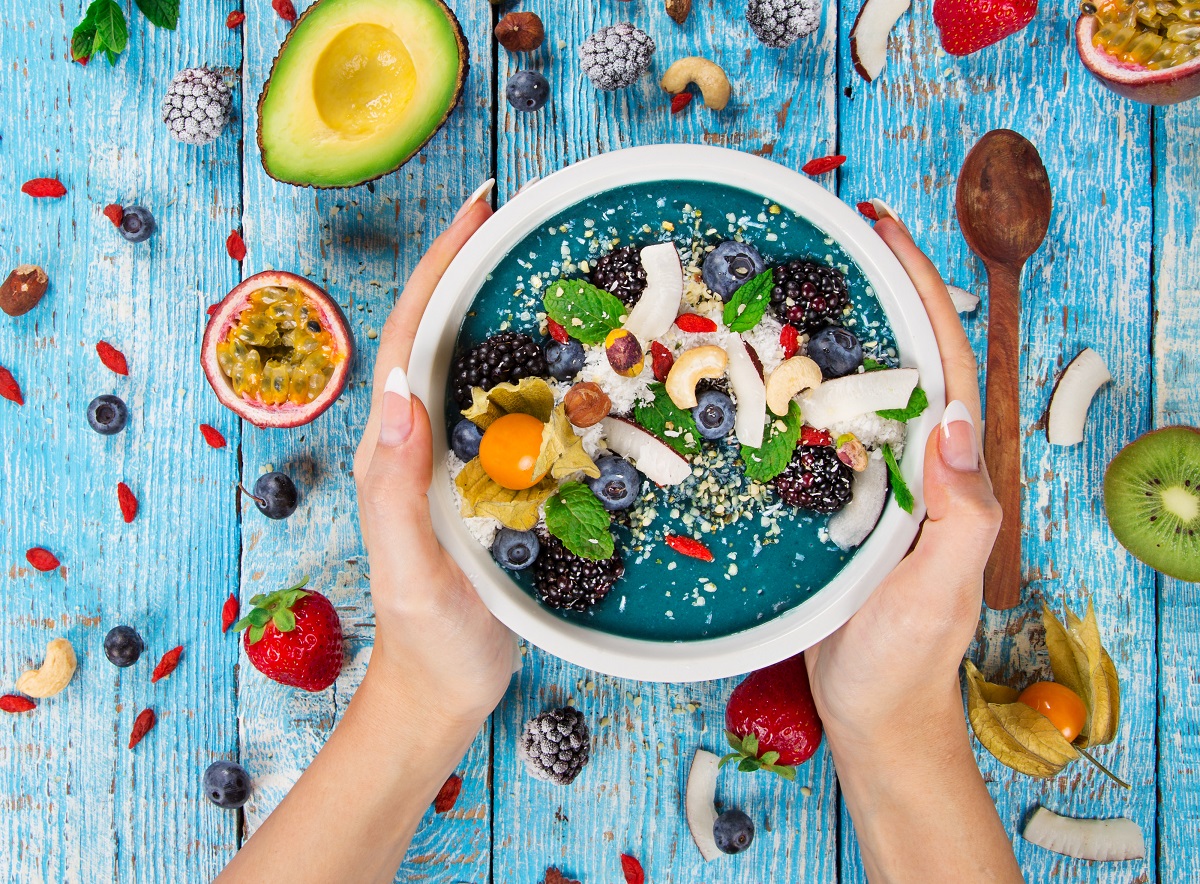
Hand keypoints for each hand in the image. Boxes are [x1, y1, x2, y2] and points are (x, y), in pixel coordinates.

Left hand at [353, 183, 514, 725]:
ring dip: (516, 308)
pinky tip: (591, 359)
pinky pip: (524, 411)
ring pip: (487, 364)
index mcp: (396, 445)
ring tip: (565, 263)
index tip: (479, 211)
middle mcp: (426, 437)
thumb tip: (395, 391)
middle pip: (448, 332)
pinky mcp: (499, 480)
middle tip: (528, 215)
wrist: (446, 685)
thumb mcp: (411, 568)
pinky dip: (551, 371)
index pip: (414, 335)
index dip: (440, 268)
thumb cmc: (427, 635)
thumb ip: (396, 487)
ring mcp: (464, 457)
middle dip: (477, 267)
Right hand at [805, 216, 1001, 749]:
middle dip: (869, 286)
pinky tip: (748, 371)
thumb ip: (960, 513)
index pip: (941, 358)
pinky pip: (812, 431)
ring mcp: (871, 478)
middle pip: (897, 355)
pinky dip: (789, 389)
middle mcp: (912, 459)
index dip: (919, 288)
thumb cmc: (905, 657)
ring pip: (852, 387)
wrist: (870, 708)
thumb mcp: (937, 589)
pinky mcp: (831, 500)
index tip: (883, 230)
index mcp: (947, 468)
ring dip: (824, 328)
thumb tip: (950, 417)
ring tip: (776, 279)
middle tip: (820, 232)